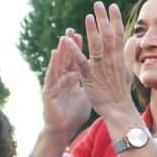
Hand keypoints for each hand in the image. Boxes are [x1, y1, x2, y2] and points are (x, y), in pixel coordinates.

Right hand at [40, 29, 92, 147]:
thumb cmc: (74, 111)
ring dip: (62, 50)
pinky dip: (53, 64)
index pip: (80, 59)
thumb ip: (95, 80)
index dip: (83, 47)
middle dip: (71, 44)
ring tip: (64, 37)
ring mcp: (56, 83)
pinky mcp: (49, 91)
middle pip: (68, 58)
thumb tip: (107, 72)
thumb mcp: (88, 92)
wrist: (63, 128)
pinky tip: (54, 54)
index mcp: (74, 78)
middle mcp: (64, 78)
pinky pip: (52, 76)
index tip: (89, 32)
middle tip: (74, 29)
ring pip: (59, 64)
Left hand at [64, 3, 137, 118]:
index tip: (112, 5)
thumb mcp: (128, 69)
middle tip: (98, 4)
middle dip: (103, 19)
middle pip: (108, 35)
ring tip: (88, 16)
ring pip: (96, 45)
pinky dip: (74, 50)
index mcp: (119, 57)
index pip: (119, 34)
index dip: (115, 19)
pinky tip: (68, 40)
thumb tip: (133, 39)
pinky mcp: (89, 76)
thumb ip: (129, 53)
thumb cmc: (121, 90)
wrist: (118, 108)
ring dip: (91, 30)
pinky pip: (81, 61)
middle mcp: (111, 60)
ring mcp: (100, 67)